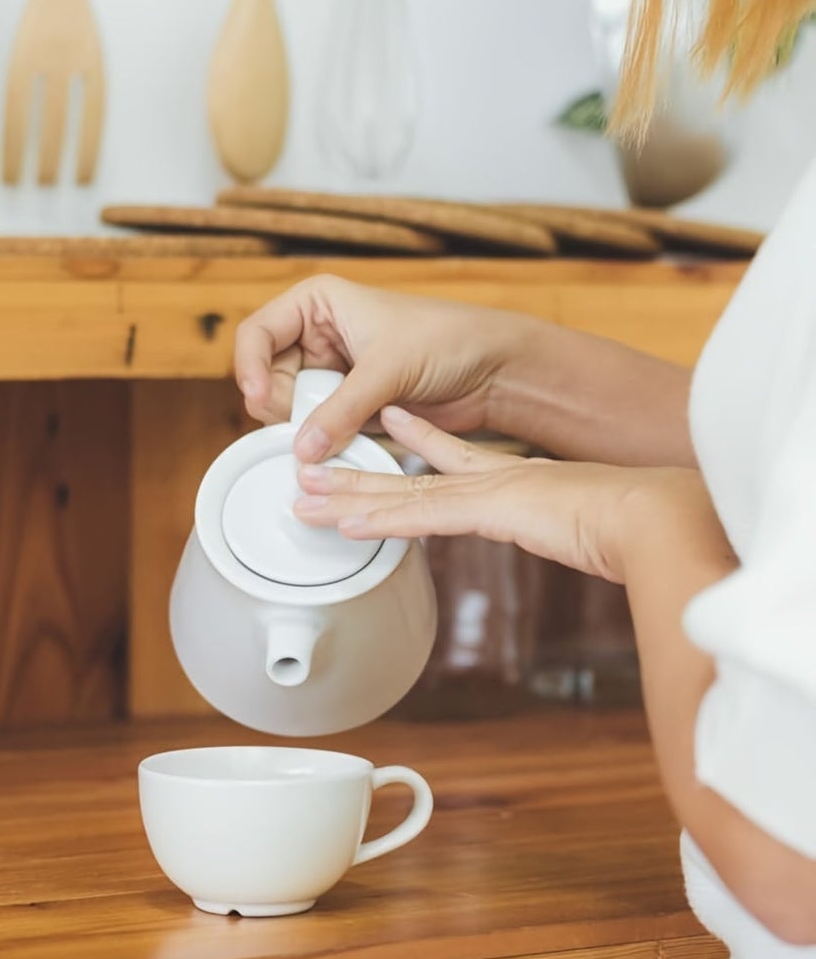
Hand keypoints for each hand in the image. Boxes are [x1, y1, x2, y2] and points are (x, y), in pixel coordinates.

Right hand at [232, 275, 529, 463]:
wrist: (493, 372)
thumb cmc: (449, 341)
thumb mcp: (388, 369)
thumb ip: (340, 410)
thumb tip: (301, 448)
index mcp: (316, 304)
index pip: (257, 333)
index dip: (249, 366)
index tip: (259, 396)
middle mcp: (316, 336)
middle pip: (267, 377)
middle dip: (280, 405)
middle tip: (299, 425)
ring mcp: (330, 373)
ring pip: (288, 407)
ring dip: (300, 426)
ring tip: (328, 433)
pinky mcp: (345, 406)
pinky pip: (314, 428)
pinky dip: (320, 441)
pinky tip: (337, 444)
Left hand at [293, 406, 715, 584]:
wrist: (654, 516)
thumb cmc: (634, 522)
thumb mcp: (593, 522)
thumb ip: (576, 524)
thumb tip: (585, 533)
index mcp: (514, 480)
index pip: (451, 459)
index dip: (416, 444)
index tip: (389, 426)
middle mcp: (491, 481)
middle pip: (408, 480)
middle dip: (355, 482)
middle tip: (310, 477)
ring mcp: (486, 494)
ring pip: (402, 498)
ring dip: (348, 502)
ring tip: (304, 499)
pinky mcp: (489, 511)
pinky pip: (423, 519)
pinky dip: (383, 522)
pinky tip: (347, 525)